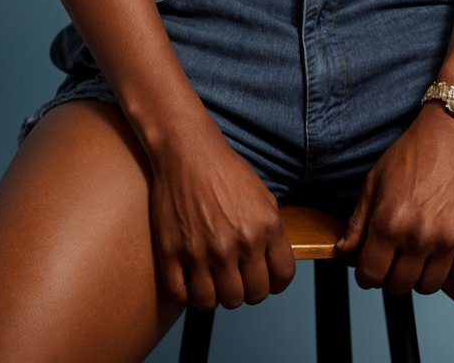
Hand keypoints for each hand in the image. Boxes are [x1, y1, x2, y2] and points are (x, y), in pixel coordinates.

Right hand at [150, 126, 295, 310]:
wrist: (187, 150)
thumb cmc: (225, 170)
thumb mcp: (263, 197)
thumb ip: (273, 234)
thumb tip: (273, 267)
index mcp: (265, 227)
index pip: (280, 279)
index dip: (274, 283)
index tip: (264, 279)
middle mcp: (237, 242)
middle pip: (250, 296)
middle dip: (246, 291)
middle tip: (236, 278)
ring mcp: (203, 250)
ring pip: (215, 302)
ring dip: (216, 296)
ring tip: (212, 280)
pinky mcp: (172, 252)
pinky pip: (180, 295)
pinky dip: (185, 295)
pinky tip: (189, 280)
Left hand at [335, 105, 453, 293]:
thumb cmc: (412, 153)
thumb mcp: (375, 181)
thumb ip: (358, 221)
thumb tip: (345, 250)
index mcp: (390, 223)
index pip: (371, 274)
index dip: (365, 275)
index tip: (368, 268)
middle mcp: (420, 236)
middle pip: (399, 286)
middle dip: (389, 277)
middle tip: (391, 261)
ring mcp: (450, 239)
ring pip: (429, 286)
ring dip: (418, 277)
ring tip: (415, 257)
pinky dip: (449, 270)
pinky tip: (440, 252)